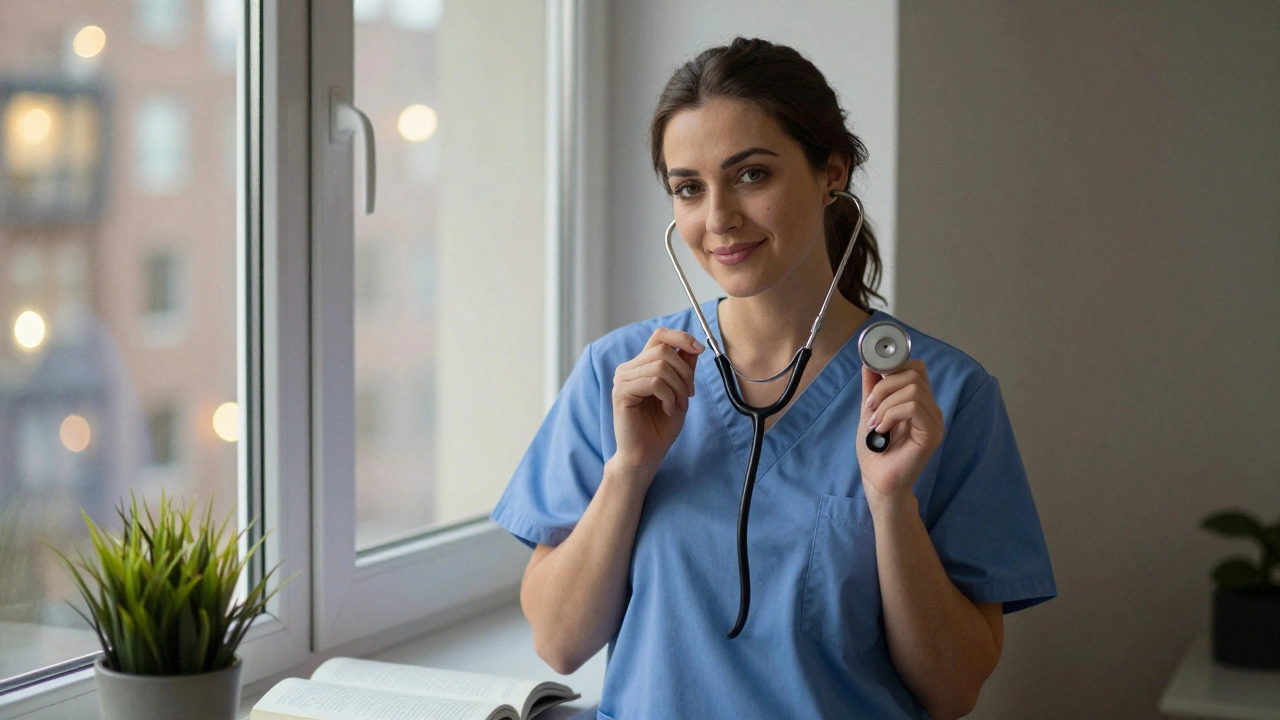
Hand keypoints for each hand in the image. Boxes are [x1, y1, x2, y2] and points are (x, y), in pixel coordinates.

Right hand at [611, 328, 703, 477]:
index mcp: (641, 365)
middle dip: (685, 373)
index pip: (659, 335)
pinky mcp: (621, 393)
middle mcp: (628, 368)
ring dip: (678, 388)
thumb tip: (694, 346)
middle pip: (664, 350)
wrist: (645, 456)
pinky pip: (653, 382)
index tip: (700, 349)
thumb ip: (684, 369)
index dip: (681, 337)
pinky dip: (668, 397)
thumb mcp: (680, 393)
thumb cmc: (660, 427)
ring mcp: (622, 379)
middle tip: (688, 395)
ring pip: (660, 366)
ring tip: (677, 406)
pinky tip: (667, 410)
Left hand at [856, 360, 944, 505]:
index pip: (915, 367)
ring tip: (876, 423)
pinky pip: (912, 408)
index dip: (892, 367)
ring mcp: (934, 421)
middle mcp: (930, 409)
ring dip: (886, 403)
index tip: (873, 382)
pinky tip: (882, 429)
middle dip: (885, 386)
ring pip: (913, 389)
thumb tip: (869, 361)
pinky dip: (891, 414)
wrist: (877, 481)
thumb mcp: (870, 410)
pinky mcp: (931, 433)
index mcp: (919, 401)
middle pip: (914, 373)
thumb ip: (872, 386)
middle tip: (871, 406)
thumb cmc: (875, 451)